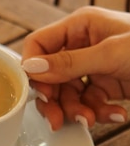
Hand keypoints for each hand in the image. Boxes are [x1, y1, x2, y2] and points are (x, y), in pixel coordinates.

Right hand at [21, 6, 129, 129]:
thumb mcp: (111, 55)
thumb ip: (70, 63)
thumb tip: (31, 66)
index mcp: (81, 25)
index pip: (40, 44)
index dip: (34, 68)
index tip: (39, 91)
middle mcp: (85, 45)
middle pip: (51, 75)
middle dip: (56, 99)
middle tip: (57, 119)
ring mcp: (97, 67)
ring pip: (69, 93)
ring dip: (78, 111)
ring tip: (91, 120)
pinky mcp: (109, 86)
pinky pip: (90, 103)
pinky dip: (99, 112)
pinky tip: (113, 115)